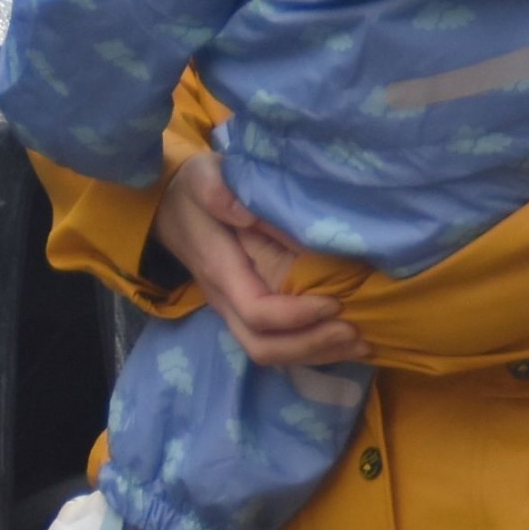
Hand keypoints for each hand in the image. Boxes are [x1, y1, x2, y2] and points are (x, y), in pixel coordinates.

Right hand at [152, 151, 361, 367]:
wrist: (168, 208)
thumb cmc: (192, 190)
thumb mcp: (203, 176)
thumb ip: (219, 191)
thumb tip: (247, 214)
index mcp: (220, 269)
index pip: (257, 312)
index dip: (297, 315)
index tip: (334, 301)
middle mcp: (225, 300)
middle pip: (263, 347)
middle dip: (311, 345)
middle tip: (355, 330)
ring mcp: (234, 310)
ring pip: (271, 353)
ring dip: (318, 352)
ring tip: (361, 342)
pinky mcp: (247, 312)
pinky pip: (278, 344)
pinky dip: (314, 348)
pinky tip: (345, 341)